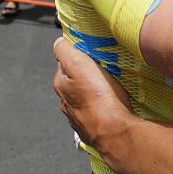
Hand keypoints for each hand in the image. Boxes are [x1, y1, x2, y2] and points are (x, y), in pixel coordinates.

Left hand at [53, 37, 135, 158]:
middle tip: (102, 67)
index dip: (77, 54)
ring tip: (108, 86)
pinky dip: (98, 107)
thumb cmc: (99, 97)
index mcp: (61, 85)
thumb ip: (65, 51)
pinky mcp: (91, 128)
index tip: (90, 52)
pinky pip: (93, 112)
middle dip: (84, 74)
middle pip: (73, 81)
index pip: (63, 62)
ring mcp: (77, 117)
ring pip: (83, 98)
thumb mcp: (80, 64)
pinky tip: (109, 105)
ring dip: (92, 91)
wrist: (114, 131)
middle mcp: (65, 102)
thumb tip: (58, 42)